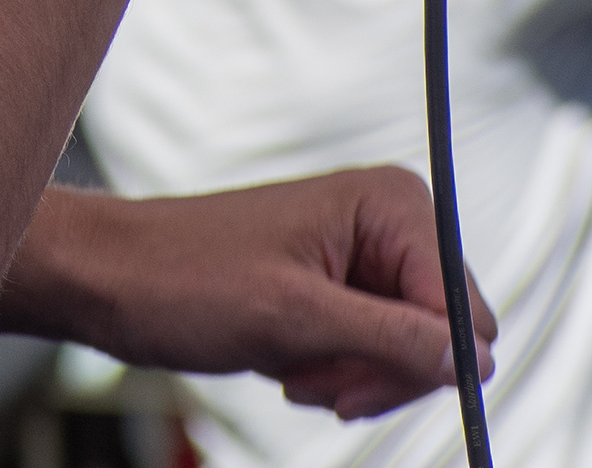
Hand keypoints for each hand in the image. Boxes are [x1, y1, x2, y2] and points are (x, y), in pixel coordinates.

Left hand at [9, 169, 486, 420]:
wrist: (114, 279)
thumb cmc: (187, 280)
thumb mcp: (295, 319)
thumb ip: (393, 338)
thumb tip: (477, 360)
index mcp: (392, 204)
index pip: (462, 311)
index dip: (418, 362)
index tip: (347, 387)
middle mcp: (389, 223)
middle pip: (444, 335)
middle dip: (381, 372)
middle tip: (311, 383)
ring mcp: (366, 259)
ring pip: (411, 354)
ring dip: (353, 378)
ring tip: (292, 371)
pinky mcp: (341, 291)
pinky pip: (374, 355)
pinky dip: (336, 375)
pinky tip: (289, 368)